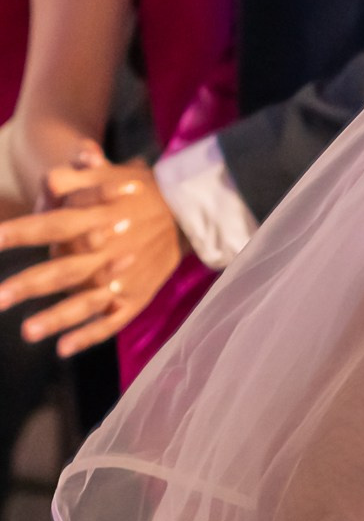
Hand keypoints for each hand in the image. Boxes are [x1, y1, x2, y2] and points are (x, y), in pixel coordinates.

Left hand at [0, 150, 182, 355]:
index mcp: (95, 220)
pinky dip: (88, 336)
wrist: (185, 213)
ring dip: (55, 318)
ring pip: (84, 302)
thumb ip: (79, 172)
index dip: (22, 233)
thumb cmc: (137, 192)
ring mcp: (122, 280)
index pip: (51, 225)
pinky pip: (110, 321)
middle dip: (28, 285)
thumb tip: (58, 173)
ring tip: (27, 332)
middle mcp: (106, 254)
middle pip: (63, 271)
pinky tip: (63, 348)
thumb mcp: (110, 173)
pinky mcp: (136, 298)